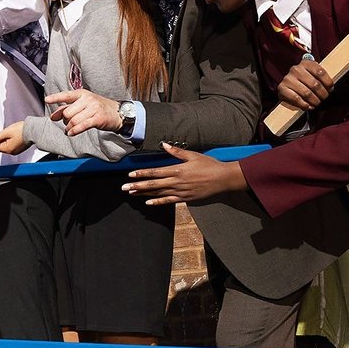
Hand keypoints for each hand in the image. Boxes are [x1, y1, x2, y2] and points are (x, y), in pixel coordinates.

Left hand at [0, 121, 28, 153]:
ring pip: (6, 144)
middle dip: (2, 139)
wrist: (34, 129)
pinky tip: (17, 135)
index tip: (1, 134)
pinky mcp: (21, 148)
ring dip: (7, 138)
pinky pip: (13, 144)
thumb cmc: (21, 130)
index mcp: (7, 149)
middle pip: (0, 146)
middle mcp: (12, 152)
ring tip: (14, 133)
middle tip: (9, 133)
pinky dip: (13, 139)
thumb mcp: (6, 132)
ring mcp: (17, 150)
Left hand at [46, 89, 121, 134]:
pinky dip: (74, 131)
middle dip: (65, 120)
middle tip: (68, 124)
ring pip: (73, 120)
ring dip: (68, 128)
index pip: (66, 95)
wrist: (118, 113)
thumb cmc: (98, 108)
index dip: (56, 98)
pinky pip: (82, 126)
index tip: (47, 100)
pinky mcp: (98, 118)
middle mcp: (87, 99)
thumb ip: (68, 109)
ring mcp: (93, 108)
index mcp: (82, 94)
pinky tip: (71, 133)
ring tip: (69, 130)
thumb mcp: (83, 105)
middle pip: (67, 112)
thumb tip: (53, 116)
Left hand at [121, 143, 247, 204]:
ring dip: (144, 194)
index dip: (142, 174)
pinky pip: (169, 201)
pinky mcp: (185, 198)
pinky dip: (158, 202)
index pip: (155, 172)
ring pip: (158, 193)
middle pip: (153, 185)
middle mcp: (177, 182)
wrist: (223, 179)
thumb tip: (164, 145)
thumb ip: (177, 152)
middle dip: (137, 186)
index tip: (130, 175)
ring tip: (132, 193)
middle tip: (124, 187)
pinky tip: (148, 202)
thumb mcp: (193, 155)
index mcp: (177, 170)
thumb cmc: (209, 165)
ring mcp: (180, 191)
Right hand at [278, 58, 333, 110]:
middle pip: (315, 84)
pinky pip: (296, 99)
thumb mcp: (313, 74)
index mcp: (305, 63)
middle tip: (324, 98)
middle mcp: (296, 69)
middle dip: (323, 94)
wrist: (287, 86)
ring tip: (317, 103)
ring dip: (315, 101)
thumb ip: (321, 78)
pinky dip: (304, 105)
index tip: (330, 89)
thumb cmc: (304, 81)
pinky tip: (308, 106)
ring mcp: (287, 78)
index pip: (320, 72)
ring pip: (307, 93)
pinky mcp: (281, 88)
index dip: (328, 82)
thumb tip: (330, 88)